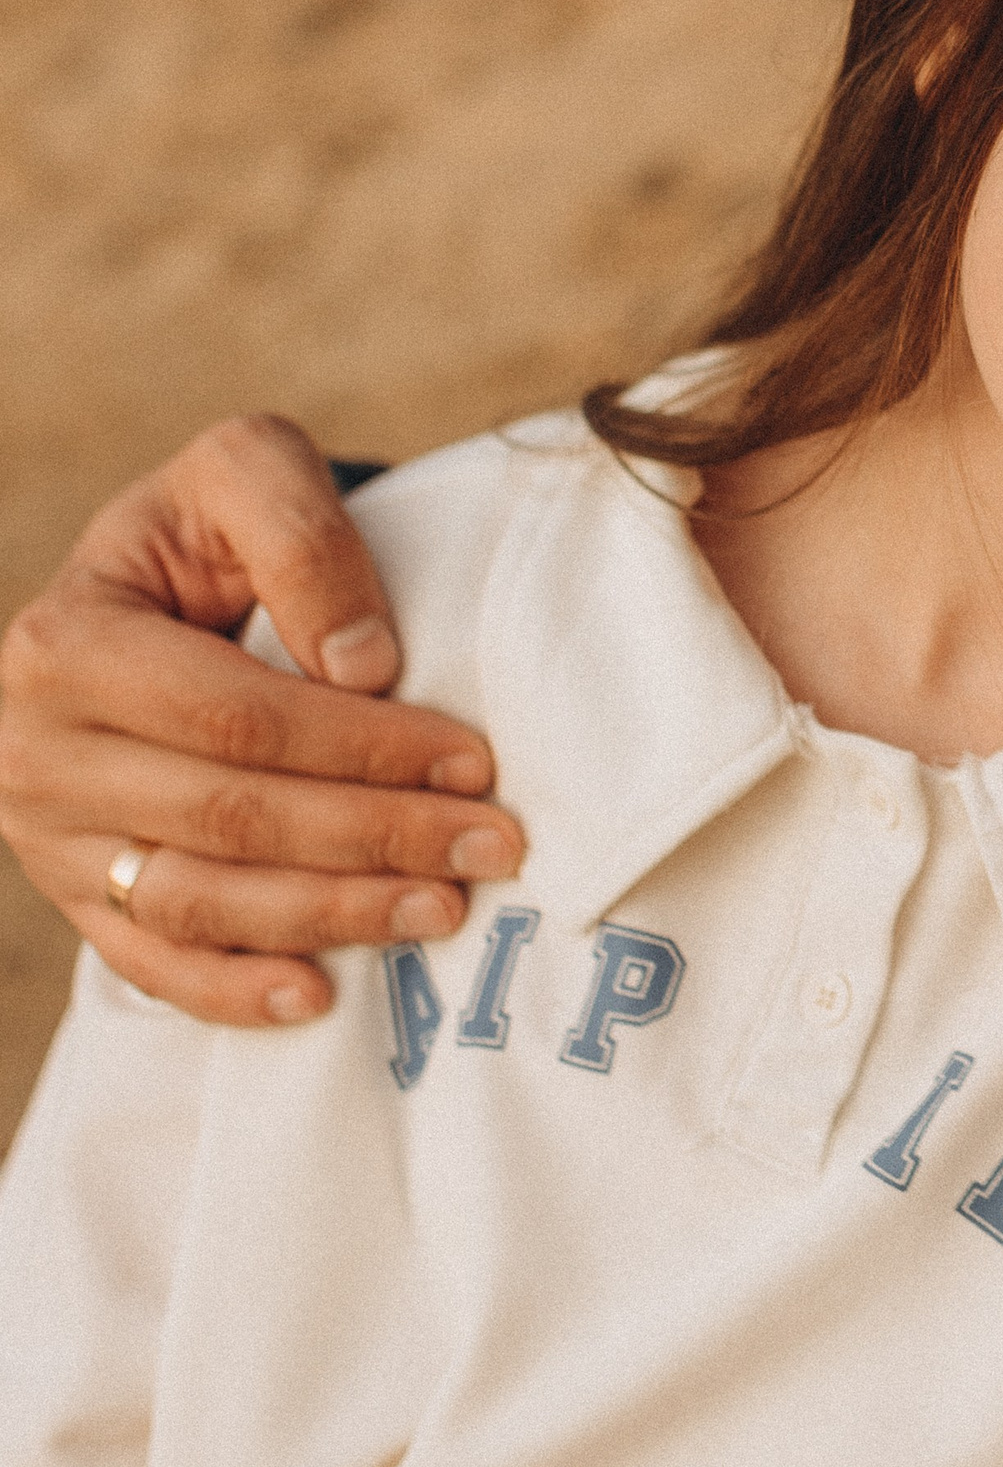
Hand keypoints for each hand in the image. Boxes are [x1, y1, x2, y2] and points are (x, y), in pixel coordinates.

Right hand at [0, 417, 522, 1027]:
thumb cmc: (207, 524)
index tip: (474, 760)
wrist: (143, 584)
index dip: (362, 745)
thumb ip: (302, 537)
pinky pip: (151, 962)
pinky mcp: (77, 893)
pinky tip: (320, 997)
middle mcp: (38, 750)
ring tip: (443, 909)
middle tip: (493, 846)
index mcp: (69, 644)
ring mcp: (50, 836)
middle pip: (229, 818)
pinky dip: (234, 991)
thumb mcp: (245, 470)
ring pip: (198, 901)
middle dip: (374, 836)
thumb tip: (364, 667)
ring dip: (330, 916)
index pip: (239, 717)